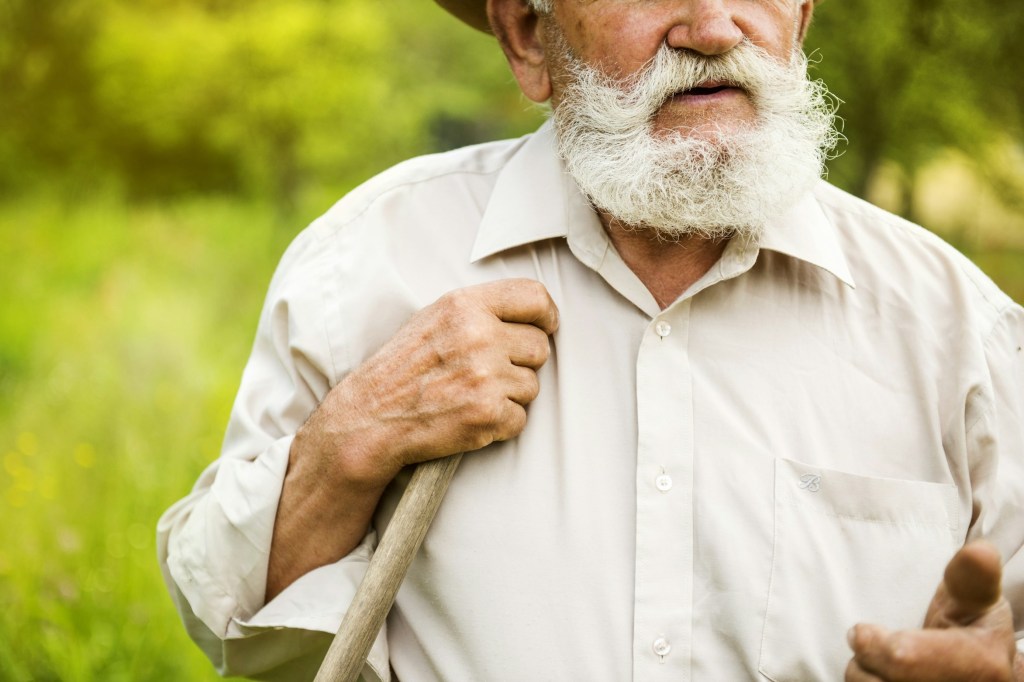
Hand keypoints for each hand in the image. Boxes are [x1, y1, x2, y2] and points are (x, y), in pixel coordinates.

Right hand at [297, 278, 559, 489]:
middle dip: (521, 362)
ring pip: (532, 386)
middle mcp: (478, 336)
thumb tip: (535, 313)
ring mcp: (485, 376)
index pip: (534, 297)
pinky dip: (501, 423)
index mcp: (465, 305)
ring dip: (510, 395)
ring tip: (471, 395)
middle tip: (487, 372)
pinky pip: (520, 418)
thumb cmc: (404, 368)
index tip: (545, 327)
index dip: (547, 315)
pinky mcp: (488, 413)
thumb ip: (481, 310)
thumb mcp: (435, 318)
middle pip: (540, 347)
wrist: (370, 418)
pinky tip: (470, 416)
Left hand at [846, 540, 1019, 680]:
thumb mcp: (977, 601)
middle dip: (867, 661)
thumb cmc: (974, 630)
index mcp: (981, 665)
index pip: (903, 659)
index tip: (861, 632)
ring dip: (866, 678)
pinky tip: (882, 678)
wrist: (985, 675)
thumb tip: (979, 551)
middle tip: (870, 646)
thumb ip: (970, 578)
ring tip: (879, 665)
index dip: (873, 645)